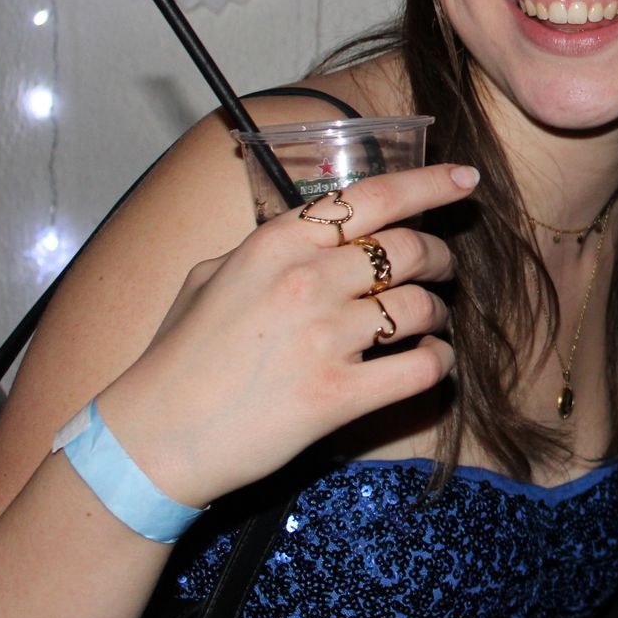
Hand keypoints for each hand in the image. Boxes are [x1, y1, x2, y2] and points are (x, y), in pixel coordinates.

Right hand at [92, 163, 477, 507]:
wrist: (152, 439)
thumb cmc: (179, 358)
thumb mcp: (209, 278)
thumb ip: (268, 248)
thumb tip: (318, 233)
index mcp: (276, 243)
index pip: (373, 197)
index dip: (429, 184)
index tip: (465, 177)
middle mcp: (306, 279)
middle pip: (411, 249)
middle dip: (440, 257)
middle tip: (444, 271)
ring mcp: (324, 336)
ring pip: (422, 306)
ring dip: (438, 314)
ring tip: (429, 324)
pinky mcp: (339, 394)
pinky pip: (422, 366)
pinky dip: (438, 362)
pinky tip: (429, 363)